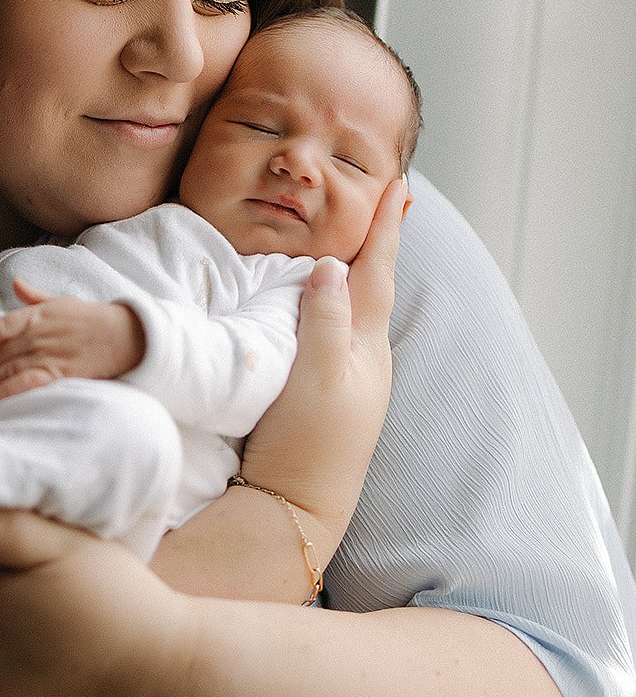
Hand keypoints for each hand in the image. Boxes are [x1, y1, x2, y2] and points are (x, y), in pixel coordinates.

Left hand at [0, 279, 145, 403]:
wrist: (125, 334)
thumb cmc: (93, 318)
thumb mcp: (62, 301)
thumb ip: (35, 296)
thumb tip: (15, 283)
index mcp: (37, 315)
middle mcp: (39, 333)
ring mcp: (48, 353)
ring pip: (8, 369)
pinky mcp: (60, 372)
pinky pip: (26, 382)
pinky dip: (6, 391)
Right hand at [241, 178, 406, 543]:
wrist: (295, 511)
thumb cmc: (307, 444)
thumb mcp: (316, 376)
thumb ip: (324, 319)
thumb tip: (332, 265)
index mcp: (365, 346)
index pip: (377, 272)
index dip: (384, 229)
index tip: (400, 185)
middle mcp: (363, 360)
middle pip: (373, 286)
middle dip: (376, 243)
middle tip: (386, 202)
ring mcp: (347, 381)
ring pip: (356, 310)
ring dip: (357, 272)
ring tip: (355, 242)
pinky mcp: (323, 398)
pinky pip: (333, 332)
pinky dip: (333, 304)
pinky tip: (321, 308)